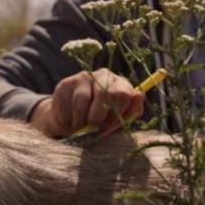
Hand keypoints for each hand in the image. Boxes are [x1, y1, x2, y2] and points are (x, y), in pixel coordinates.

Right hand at [30, 68, 144, 137]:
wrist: (70, 122)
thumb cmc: (99, 122)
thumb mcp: (117, 121)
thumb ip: (130, 112)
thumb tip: (139, 95)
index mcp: (121, 84)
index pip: (123, 94)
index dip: (115, 115)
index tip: (107, 128)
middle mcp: (104, 75)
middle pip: (103, 94)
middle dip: (97, 117)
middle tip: (92, 128)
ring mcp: (83, 77)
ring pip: (82, 101)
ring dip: (79, 121)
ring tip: (78, 127)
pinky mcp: (65, 84)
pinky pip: (66, 105)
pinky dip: (67, 119)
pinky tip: (69, 122)